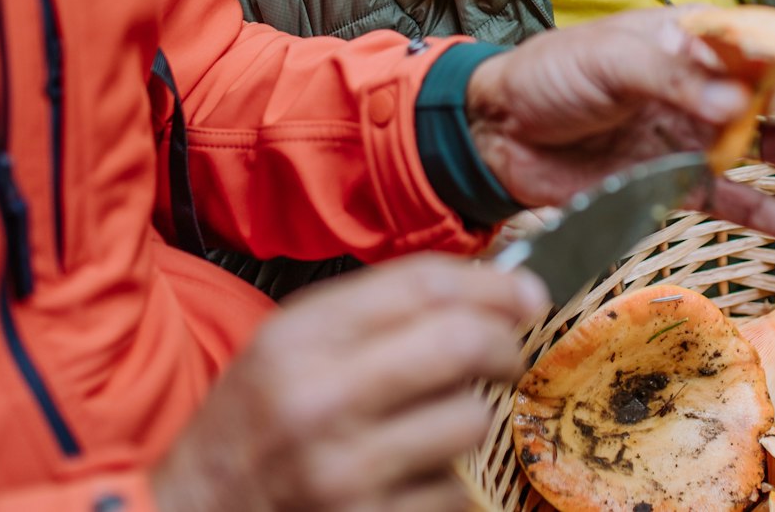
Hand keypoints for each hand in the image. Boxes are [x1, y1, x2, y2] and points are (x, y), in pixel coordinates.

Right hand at [152, 255, 547, 511]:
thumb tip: (486, 288)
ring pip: (469, 421)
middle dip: (503, 344)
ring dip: (469, 417)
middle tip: (506, 352)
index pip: (423, 286)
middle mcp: (322, 401)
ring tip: (438, 421)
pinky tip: (414, 476)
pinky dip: (449, 481)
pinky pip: (455, 491)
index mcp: (299, 339)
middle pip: (460, 345)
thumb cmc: (249, 425)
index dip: (492, 284)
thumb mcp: (286, 345)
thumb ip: (372, 311)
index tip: (525, 292)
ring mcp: (347, 473)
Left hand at [465, 7, 774, 245]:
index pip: (762, 41)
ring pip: (771, 148)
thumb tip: (736, 106)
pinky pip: (741, 203)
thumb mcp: (609, 59)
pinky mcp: (681, 185)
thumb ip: (673, 80)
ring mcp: (696, 138)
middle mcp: (705, 87)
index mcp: (692, 40)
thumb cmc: (551, 75)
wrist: (499, 134)